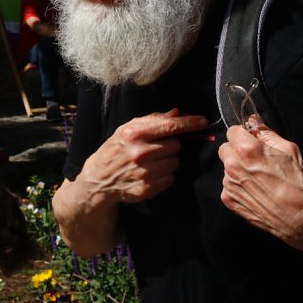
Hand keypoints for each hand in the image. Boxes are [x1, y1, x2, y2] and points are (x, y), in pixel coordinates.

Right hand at [80, 109, 207, 203]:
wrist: (99, 178)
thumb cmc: (116, 148)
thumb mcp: (128, 128)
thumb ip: (153, 120)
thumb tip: (177, 113)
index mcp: (134, 134)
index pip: (170, 126)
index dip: (189, 123)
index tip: (203, 121)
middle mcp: (139, 153)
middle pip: (175, 145)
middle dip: (171, 144)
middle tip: (157, 147)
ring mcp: (143, 172)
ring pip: (175, 162)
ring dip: (168, 160)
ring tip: (152, 161)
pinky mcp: (147, 188)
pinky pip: (170, 178)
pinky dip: (165, 174)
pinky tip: (151, 172)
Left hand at [219, 124, 302, 246]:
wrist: (298, 218)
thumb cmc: (296, 182)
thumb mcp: (288, 149)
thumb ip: (266, 133)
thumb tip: (253, 121)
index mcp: (246, 149)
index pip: (232, 131)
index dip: (243, 134)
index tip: (251, 140)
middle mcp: (232, 165)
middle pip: (225, 148)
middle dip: (236, 150)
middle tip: (254, 159)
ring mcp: (228, 184)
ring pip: (226, 167)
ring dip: (237, 168)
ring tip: (258, 178)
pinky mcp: (228, 199)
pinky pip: (228, 185)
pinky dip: (238, 185)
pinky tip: (255, 191)